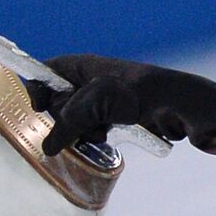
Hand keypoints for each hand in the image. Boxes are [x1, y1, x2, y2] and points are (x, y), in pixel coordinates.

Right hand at [26, 55, 191, 156]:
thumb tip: (48, 148)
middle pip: (57, 103)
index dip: (37, 89)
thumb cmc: (138, 94)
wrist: (178, 108)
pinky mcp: (116, 119)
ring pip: (75, 121)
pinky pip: (93, 131)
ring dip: (82, 131)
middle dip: (64, 118)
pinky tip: (108, 138)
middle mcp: (88, 81)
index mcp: (80, 66)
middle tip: (81, 123)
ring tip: (100, 133)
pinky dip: (96, 137)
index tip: (39, 108)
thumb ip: (68, 124)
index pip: (43, 72)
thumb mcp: (95, 104)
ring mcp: (102, 101)